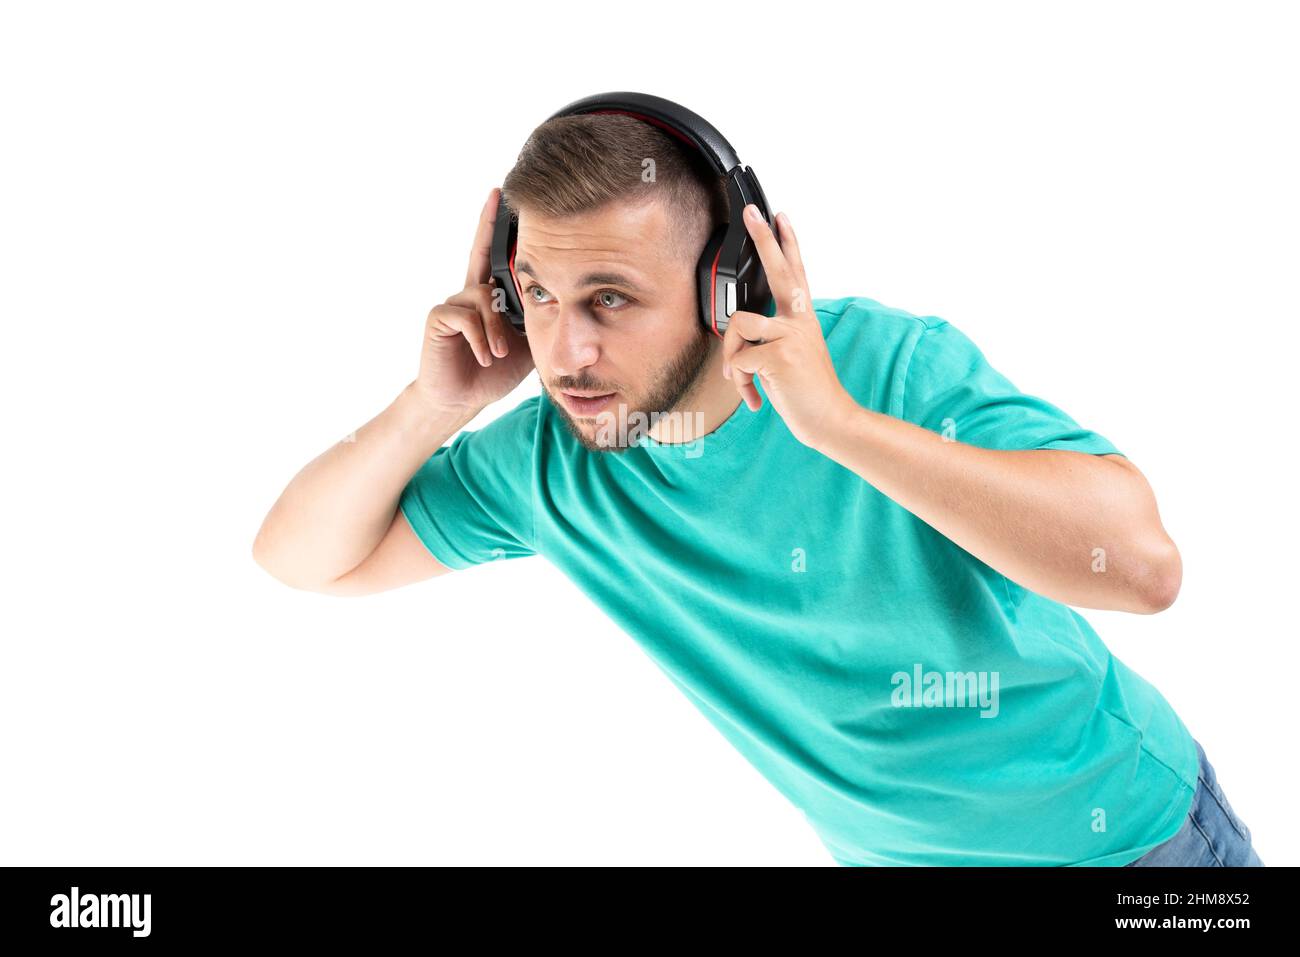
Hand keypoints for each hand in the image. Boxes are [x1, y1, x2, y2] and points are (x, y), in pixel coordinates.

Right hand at [412, 186, 533, 415]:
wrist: (460, 400)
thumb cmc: (492, 372)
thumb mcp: (525, 345)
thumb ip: (537, 322)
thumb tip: (564, 303)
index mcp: (490, 298)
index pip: (493, 256)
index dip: (494, 226)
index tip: (500, 194)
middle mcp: (469, 293)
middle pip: (480, 253)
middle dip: (487, 224)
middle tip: (497, 196)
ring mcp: (453, 303)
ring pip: (484, 297)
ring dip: (497, 328)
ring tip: (500, 353)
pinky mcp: (439, 317)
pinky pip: (468, 316)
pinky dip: (481, 338)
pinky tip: (486, 357)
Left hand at [721, 205, 852, 447]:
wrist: (831, 420)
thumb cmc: (807, 393)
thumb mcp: (791, 358)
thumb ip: (771, 339)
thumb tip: (739, 335)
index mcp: (803, 319)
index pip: (795, 272)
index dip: (788, 243)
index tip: (779, 215)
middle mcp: (800, 321)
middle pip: (779, 270)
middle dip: (764, 238)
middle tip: (751, 213)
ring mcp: (791, 336)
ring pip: (738, 324)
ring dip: (731, 356)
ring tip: (742, 380)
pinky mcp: (779, 357)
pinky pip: (738, 360)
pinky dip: (739, 382)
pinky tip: (755, 399)